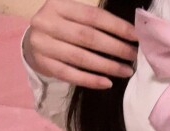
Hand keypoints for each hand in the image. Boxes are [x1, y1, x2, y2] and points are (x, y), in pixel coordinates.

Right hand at [24, 0, 138, 88]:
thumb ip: (96, 22)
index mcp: (59, 5)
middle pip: (88, 37)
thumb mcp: (73, 17)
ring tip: (126, 71)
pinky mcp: (42, 63)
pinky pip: (70, 74)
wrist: (33, 42)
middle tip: (134, 56)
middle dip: (115, 48)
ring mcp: (42, 44)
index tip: (136, 37)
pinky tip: (107, 83)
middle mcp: (47, 22)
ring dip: (107, 66)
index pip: (93, 16)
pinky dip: (91, 80)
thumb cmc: (62, 29)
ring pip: (80, 57)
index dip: (117, 27)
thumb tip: (131, 34)